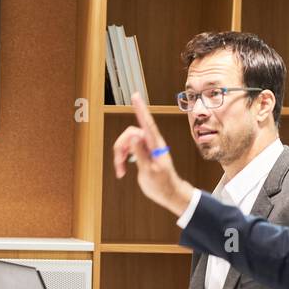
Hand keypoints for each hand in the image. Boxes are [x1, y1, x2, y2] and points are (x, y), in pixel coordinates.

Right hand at [112, 93, 195, 215]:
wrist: (169, 193)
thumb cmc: (162, 184)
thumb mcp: (149, 171)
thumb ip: (141, 153)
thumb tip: (133, 136)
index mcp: (156, 145)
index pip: (147, 123)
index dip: (141, 109)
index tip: (135, 96)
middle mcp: (151, 142)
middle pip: (129, 135)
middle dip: (120, 149)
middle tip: (119, 166)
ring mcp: (147, 147)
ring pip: (126, 143)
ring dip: (120, 156)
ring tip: (121, 171)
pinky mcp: (143, 153)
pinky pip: (128, 149)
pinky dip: (122, 159)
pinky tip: (123, 169)